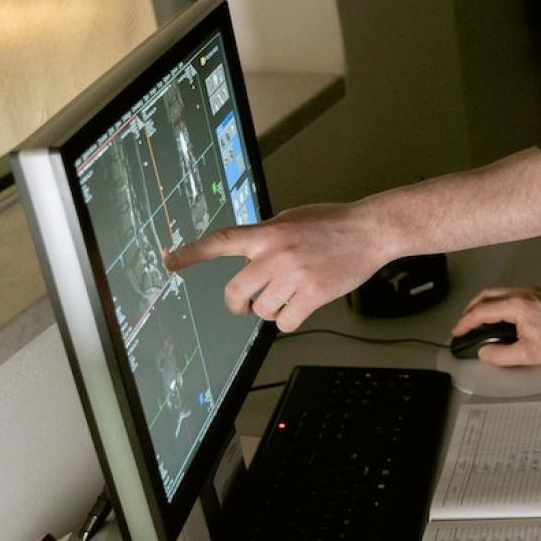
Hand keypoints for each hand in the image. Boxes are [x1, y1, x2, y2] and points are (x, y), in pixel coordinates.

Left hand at [164, 201, 389, 331]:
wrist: (370, 230)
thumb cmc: (334, 223)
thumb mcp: (291, 218)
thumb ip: (267, 236)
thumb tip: (248, 256)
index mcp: (268, 233)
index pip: (220, 242)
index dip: (190, 254)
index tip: (169, 262)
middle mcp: (275, 254)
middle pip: (235, 292)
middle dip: (236, 304)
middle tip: (243, 305)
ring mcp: (294, 276)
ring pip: (262, 310)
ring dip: (269, 309)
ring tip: (286, 297)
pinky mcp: (313, 294)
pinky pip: (285, 321)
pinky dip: (288, 319)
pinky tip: (299, 307)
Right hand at [453, 286, 540, 365]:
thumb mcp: (527, 355)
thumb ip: (500, 355)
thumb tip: (483, 352)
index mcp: (517, 306)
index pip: (482, 311)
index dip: (466, 322)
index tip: (457, 331)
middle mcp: (521, 293)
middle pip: (486, 295)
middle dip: (471, 309)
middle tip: (463, 323)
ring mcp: (530, 291)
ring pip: (497, 292)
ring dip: (483, 304)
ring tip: (476, 319)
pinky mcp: (536, 293)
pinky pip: (508, 293)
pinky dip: (496, 302)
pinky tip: (496, 314)